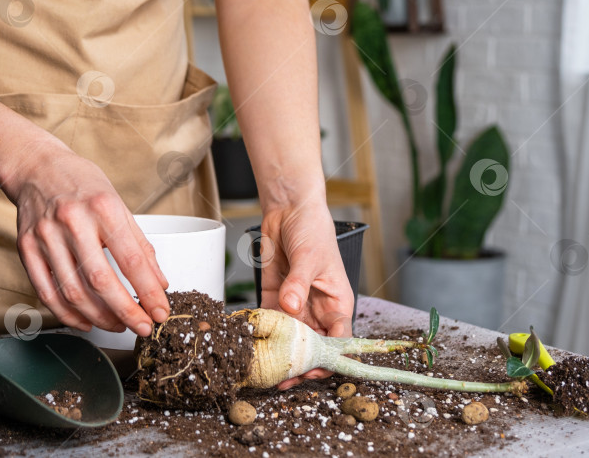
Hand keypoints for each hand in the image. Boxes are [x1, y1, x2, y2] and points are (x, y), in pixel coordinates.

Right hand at [5, 145, 169, 335]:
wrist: (36, 166)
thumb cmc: (83, 185)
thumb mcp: (118, 204)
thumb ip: (139, 244)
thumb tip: (158, 282)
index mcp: (103, 208)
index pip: (131, 259)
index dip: (148, 291)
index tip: (160, 311)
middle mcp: (73, 221)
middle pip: (101, 280)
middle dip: (126, 311)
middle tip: (142, 327)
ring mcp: (45, 236)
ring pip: (73, 291)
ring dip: (99, 317)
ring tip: (118, 325)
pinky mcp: (26, 248)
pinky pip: (47, 291)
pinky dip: (68, 314)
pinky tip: (86, 321)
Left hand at [257, 199, 354, 388]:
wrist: (289, 209)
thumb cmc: (313, 229)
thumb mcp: (310, 256)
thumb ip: (299, 283)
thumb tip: (291, 306)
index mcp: (337, 302)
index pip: (337, 338)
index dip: (327, 357)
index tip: (312, 369)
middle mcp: (317, 309)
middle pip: (311, 345)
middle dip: (298, 363)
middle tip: (281, 379)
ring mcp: (295, 305)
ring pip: (289, 338)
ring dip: (278, 354)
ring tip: (263, 370)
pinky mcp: (274, 298)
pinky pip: (269, 321)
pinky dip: (261, 334)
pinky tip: (250, 345)